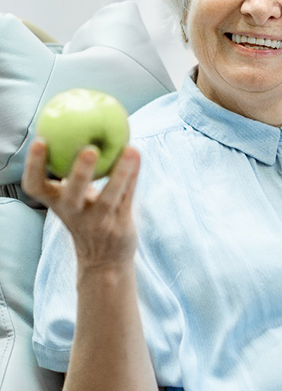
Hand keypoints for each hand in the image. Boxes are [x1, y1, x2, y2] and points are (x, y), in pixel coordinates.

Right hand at [21, 140, 139, 267]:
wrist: (103, 260)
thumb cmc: (87, 218)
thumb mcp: (75, 198)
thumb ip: (74, 173)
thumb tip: (80, 129)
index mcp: (57, 203)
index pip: (35, 187)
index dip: (34, 166)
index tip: (41, 141)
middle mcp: (74, 214)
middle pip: (73, 195)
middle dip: (79, 173)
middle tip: (89, 149)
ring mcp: (98, 222)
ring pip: (109, 197)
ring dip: (120, 173)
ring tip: (130, 149)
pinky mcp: (119, 225)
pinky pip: (128, 197)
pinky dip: (133, 176)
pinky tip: (137, 154)